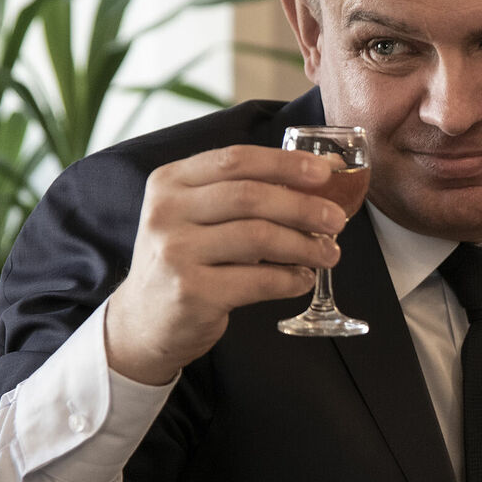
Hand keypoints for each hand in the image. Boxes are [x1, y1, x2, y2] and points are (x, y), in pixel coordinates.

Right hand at [105, 144, 347, 383]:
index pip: (235, 159)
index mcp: (170, 182)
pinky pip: (257, 281)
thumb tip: (318, 177)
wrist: (144, 321)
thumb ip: (242, 193)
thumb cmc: (184, 260)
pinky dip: (290, 279)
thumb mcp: (196, 216)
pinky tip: (303, 279)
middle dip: (304, 207)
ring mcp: (175, 252)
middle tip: (337, 220)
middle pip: (250, 196)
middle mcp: (166, 212)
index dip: (285, 163)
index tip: (325, 172)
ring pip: (258, 237)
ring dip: (304, 245)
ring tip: (329, 253)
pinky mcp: (191, 292)